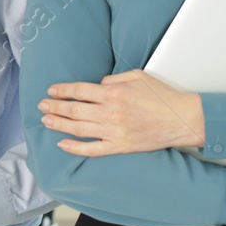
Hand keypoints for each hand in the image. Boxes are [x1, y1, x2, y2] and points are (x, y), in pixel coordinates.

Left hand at [38, 70, 203, 155]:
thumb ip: (114, 79)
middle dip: (54, 106)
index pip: (79, 90)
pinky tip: (62, 144)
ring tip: (46, 121)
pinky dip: (75, 148)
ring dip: (59, 124)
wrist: (183, 119)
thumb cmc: (163, 96)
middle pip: (74, 109)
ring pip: (78, 128)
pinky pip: (92, 149)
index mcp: (114, 93)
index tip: (51, 90)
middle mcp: (110, 112)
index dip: (62, 90)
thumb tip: (98, 84)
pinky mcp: (120, 146)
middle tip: (42, 105)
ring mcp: (114, 131)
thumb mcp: (138, 76)